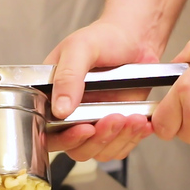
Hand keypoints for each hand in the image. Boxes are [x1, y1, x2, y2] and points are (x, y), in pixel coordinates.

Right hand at [43, 20, 158, 160]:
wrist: (135, 38)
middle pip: (76, 149)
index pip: (49, 134)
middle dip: (98, 139)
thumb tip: (60, 109)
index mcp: (52, 98)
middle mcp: (70, 116)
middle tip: (115, 118)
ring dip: (118, 139)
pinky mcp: (116, 127)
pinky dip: (133, 138)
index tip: (85, 128)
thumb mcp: (80, 48)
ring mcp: (93, 123)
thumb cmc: (104, 38)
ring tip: (133, 117)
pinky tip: (141, 122)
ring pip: (100, 152)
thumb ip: (67, 76)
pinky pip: (121, 147)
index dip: (65, 138)